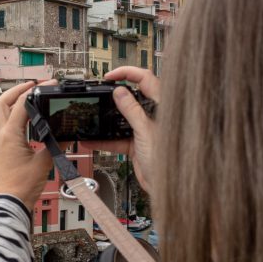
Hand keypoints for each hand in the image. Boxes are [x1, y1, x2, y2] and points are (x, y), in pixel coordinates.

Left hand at [0, 80, 56, 210]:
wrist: (10, 203)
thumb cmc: (21, 187)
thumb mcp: (44, 163)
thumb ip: (54, 145)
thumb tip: (63, 135)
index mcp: (9, 135)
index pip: (21, 105)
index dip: (34, 92)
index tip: (46, 85)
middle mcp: (0, 136)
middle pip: (1, 102)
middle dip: (16, 90)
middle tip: (31, 85)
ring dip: (12, 101)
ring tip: (28, 97)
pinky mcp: (0, 149)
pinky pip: (2, 125)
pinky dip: (12, 115)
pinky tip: (24, 119)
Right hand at [82, 67, 158, 191]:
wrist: (170, 188)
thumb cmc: (170, 161)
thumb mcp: (146, 131)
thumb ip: (132, 111)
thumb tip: (119, 92)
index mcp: (161, 106)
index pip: (145, 79)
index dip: (127, 73)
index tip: (109, 76)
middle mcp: (153, 115)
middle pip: (131, 96)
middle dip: (113, 95)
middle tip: (98, 94)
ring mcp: (144, 128)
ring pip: (121, 118)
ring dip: (106, 120)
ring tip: (92, 117)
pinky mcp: (136, 143)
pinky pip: (117, 136)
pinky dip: (105, 139)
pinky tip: (92, 140)